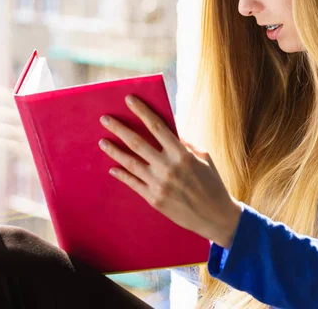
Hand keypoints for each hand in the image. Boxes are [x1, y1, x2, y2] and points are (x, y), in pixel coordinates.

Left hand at [98, 95, 242, 247]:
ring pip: (130, 162)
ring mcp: (158, 183)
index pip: (156, 126)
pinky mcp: (154, 199)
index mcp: (181, 153)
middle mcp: (167, 166)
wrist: (215, 216)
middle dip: (119, 128)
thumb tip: (170, 132)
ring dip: (114, 151)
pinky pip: (133, 183)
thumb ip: (185, 144)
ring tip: (102, 142)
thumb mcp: (204, 158)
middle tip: (104, 119)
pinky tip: (112, 168)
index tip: (129, 100)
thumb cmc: (212, 184)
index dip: (141, 111)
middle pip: (137, 142)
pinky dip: (121, 174)